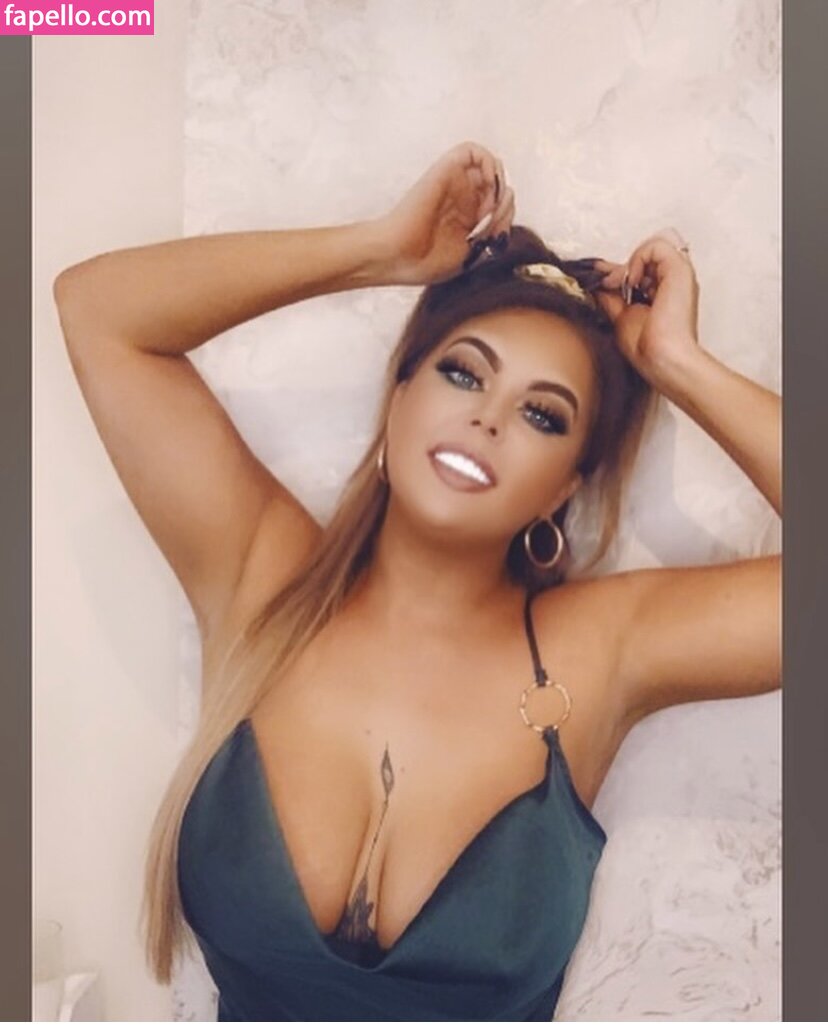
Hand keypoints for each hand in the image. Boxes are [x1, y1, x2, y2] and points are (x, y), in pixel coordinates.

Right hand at [374, 141, 515, 285]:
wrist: (400, 257)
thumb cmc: (428, 262)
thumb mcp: (474, 252)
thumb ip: (495, 227)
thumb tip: (510, 194)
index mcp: (466, 218)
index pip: (500, 204)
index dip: (505, 215)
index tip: (494, 234)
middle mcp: (461, 197)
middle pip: (497, 184)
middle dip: (503, 201)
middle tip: (490, 220)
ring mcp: (453, 183)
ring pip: (489, 164)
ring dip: (497, 183)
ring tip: (487, 206)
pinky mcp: (444, 170)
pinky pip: (473, 150)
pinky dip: (487, 163)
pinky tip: (486, 185)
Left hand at [593, 229, 700, 384]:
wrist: (661, 357)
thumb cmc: (647, 346)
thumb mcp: (621, 317)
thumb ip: (612, 298)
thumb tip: (598, 283)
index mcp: (663, 293)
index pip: (641, 270)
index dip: (619, 269)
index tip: (598, 274)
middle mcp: (673, 282)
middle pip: (646, 257)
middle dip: (621, 268)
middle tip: (607, 284)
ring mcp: (678, 274)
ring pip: (652, 248)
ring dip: (630, 263)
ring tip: (622, 284)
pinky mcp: (680, 269)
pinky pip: (657, 246)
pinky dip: (639, 258)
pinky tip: (633, 281)